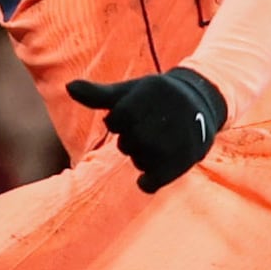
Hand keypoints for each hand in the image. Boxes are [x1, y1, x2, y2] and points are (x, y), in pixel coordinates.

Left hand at [67, 67, 227, 188]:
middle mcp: (160, 120)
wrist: (202, 102)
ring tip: (159, 142)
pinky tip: (149, 175)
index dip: (121, 121)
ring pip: (139, 162)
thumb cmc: (157, 97)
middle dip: (133, 139)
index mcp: (144, 99)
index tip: (136, 113)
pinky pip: (152, 183)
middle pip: (127, 144)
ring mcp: (173, 142)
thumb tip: (69, 86)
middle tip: (151, 128)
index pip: (114, 122)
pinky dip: (148, 182)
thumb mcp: (129, 91)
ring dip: (143, 157)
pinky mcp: (184, 161)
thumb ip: (98, 94)